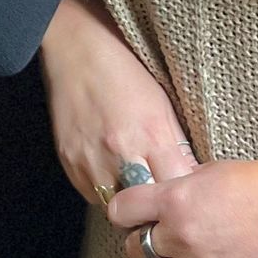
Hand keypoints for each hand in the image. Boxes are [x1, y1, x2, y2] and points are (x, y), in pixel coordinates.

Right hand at [39, 0, 195, 205]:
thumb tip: (188, 176)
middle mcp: (121, 152)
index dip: (182, 196)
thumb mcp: (162, 104)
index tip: (185, 197)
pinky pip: (91, 194)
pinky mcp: (69, 161)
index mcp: (152, 135)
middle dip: (155, 208)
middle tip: (161, 202)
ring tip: (134, 185)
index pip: (175, 189)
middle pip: (146, 206)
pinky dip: (104, 191)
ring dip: (128, 201)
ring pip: (116, 206)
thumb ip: (175, 144)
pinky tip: (110, 173)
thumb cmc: (124, 71)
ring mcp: (91, 160)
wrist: (76, 49)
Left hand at [108, 157, 257, 257]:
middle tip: (155, 240)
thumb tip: (161, 200)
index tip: (131, 215)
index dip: (123, 214)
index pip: (121, 211)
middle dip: (141, 244)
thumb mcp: (212, 172)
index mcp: (176, 199)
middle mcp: (182, 234)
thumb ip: (181, 189)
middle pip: (135, 250)